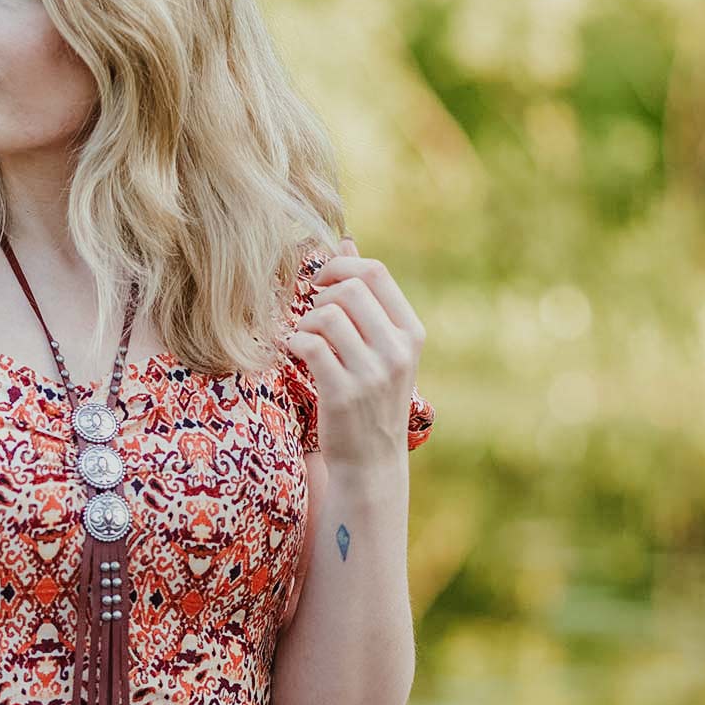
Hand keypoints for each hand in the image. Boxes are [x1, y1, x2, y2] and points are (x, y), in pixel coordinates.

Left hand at [283, 234, 425, 469]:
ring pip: (326, 315)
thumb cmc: (370, 399)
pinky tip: (294, 354)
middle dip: (319, 295)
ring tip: (303, 340)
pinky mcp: (343, 394)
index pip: (376, 272)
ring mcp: (373, 373)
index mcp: (411, 332)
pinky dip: (293, 343)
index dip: (339, 268)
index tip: (320, 284)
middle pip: (349, 289)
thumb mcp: (379, 347)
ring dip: (304, 322)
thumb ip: (365, 297)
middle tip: (310, 317)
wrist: (370, 463)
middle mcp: (398, 350)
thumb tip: (346, 242)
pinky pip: (309, 345)